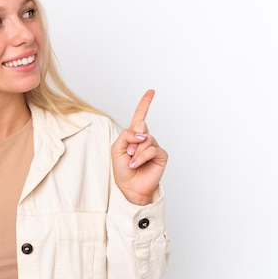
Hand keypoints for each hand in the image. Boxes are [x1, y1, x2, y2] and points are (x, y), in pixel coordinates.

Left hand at [111, 89, 167, 204]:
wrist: (129, 187)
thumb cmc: (122, 169)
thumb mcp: (116, 149)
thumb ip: (126, 135)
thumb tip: (142, 130)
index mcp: (133, 135)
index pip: (140, 116)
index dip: (145, 103)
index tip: (151, 91)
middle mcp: (145, 139)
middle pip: (140, 127)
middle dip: (131, 140)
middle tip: (128, 154)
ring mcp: (154, 146)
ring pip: (146, 139)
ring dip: (136, 151)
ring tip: (132, 161)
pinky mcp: (161, 155)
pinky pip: (152, 149)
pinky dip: (142, 156)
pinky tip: (137, 164)